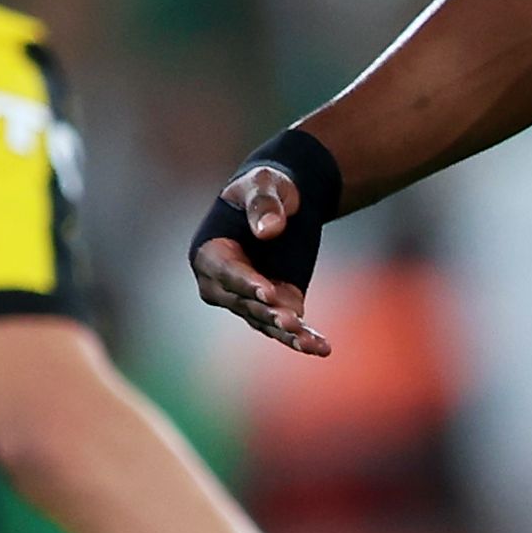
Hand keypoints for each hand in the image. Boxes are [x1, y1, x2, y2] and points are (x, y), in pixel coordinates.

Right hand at [189, 163, 328, 357]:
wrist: (284, 200)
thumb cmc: (265, 186)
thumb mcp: (263, 184)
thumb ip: (263, 203)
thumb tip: (269, 230)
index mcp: (209, 253)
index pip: (226, 273)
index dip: (246, 283)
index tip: (267, 292)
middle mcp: (223, 284)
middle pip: (244, 302)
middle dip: (267, 312)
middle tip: (289, 321)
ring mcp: (250, 297)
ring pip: (265, 321)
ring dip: (287, 334)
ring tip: (310, 345)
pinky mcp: (276, 304)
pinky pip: (287, 325)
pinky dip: (304, 338)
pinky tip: (322, 349)